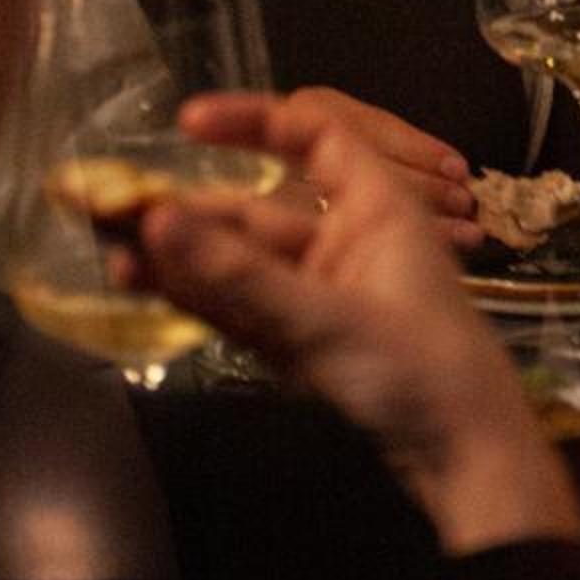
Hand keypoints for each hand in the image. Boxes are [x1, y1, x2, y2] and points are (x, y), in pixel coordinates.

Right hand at [139, 100, 579, 551]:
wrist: (468, 457)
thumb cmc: (419, 368)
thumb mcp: (327, 318)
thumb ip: (238, 276)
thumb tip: (157, 222)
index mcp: (374, 208)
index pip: (313, 136)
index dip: (253, 122)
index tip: (188, 126)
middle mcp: (344, 241)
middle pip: (256, 212)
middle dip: (189, 211)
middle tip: (110, 209)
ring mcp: (322, 295)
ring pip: (240, 265)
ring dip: (182, 259)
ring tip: (111, 256)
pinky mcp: (305, 343)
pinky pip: (242, 309)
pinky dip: (200, 298)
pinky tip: (145, 286)